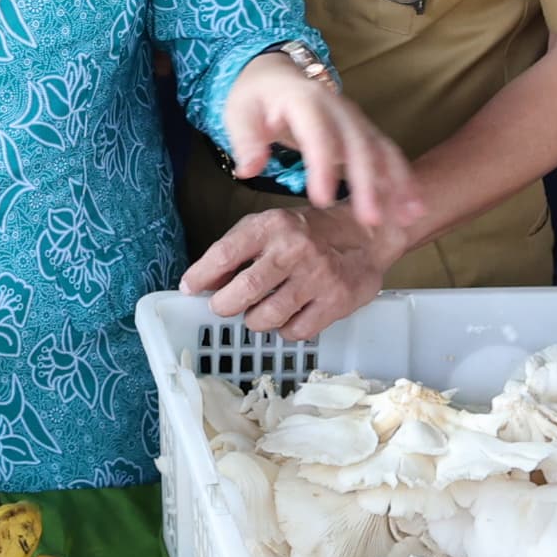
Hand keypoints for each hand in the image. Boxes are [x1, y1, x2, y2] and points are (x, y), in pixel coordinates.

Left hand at [181, 198, 399, 340]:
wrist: (367, 234)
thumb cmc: (309, 232)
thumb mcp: (271, 226)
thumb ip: (239, 249)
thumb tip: (204, 283)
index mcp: (272, 225)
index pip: (225, 253)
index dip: (201, 275)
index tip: (190, 288)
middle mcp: (293, 250)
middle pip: (243, 291)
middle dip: (224, 305)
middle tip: (223, 307)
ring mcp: (316, 277)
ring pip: (266, 317)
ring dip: (255, 320)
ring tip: (260, 311)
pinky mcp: (335, 302)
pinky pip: (295, 331)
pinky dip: (285, 330)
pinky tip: (290, 315)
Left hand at [217, 51, 427, 240]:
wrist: (276, 75)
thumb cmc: (256, 98)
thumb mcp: (239, 113)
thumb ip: (245, 141)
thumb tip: (250, 168)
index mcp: (304, 101)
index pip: (317, 134)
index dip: (322, 166)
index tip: (321, 200)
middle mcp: (338, 107)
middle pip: (358, 144)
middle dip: (368, 183)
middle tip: (370, 220)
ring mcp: (355, 119)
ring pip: (381, 149)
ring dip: (397, 183)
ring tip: (407, 217)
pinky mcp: (363, 133)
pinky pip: (387, 155)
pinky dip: (402, 180)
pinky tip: (412, 208)